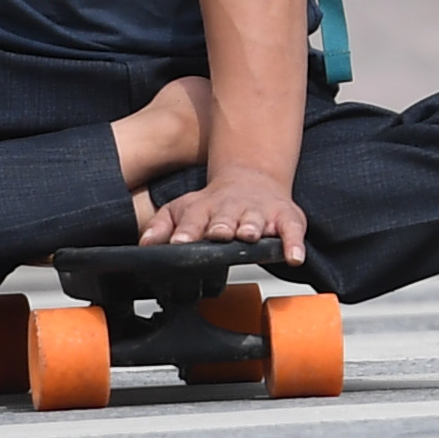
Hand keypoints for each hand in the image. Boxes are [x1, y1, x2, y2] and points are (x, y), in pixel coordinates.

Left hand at [148, 165, 307, 266]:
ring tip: (250, 236)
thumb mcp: (183, 210)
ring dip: (252, 228)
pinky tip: (294, 257)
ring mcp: (260, 214)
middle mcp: (232, 210)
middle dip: (222, 227)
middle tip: (218, 235)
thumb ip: (161, 227)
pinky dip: (294, 244)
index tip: (180, 241)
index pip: (193, 219)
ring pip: (256, 221)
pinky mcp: (286, 218)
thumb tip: (144, 245)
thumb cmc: (216, 203)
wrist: (253, 180)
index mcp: (206, 209)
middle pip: (225, 219)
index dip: (187, 231)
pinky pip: (292, 231)